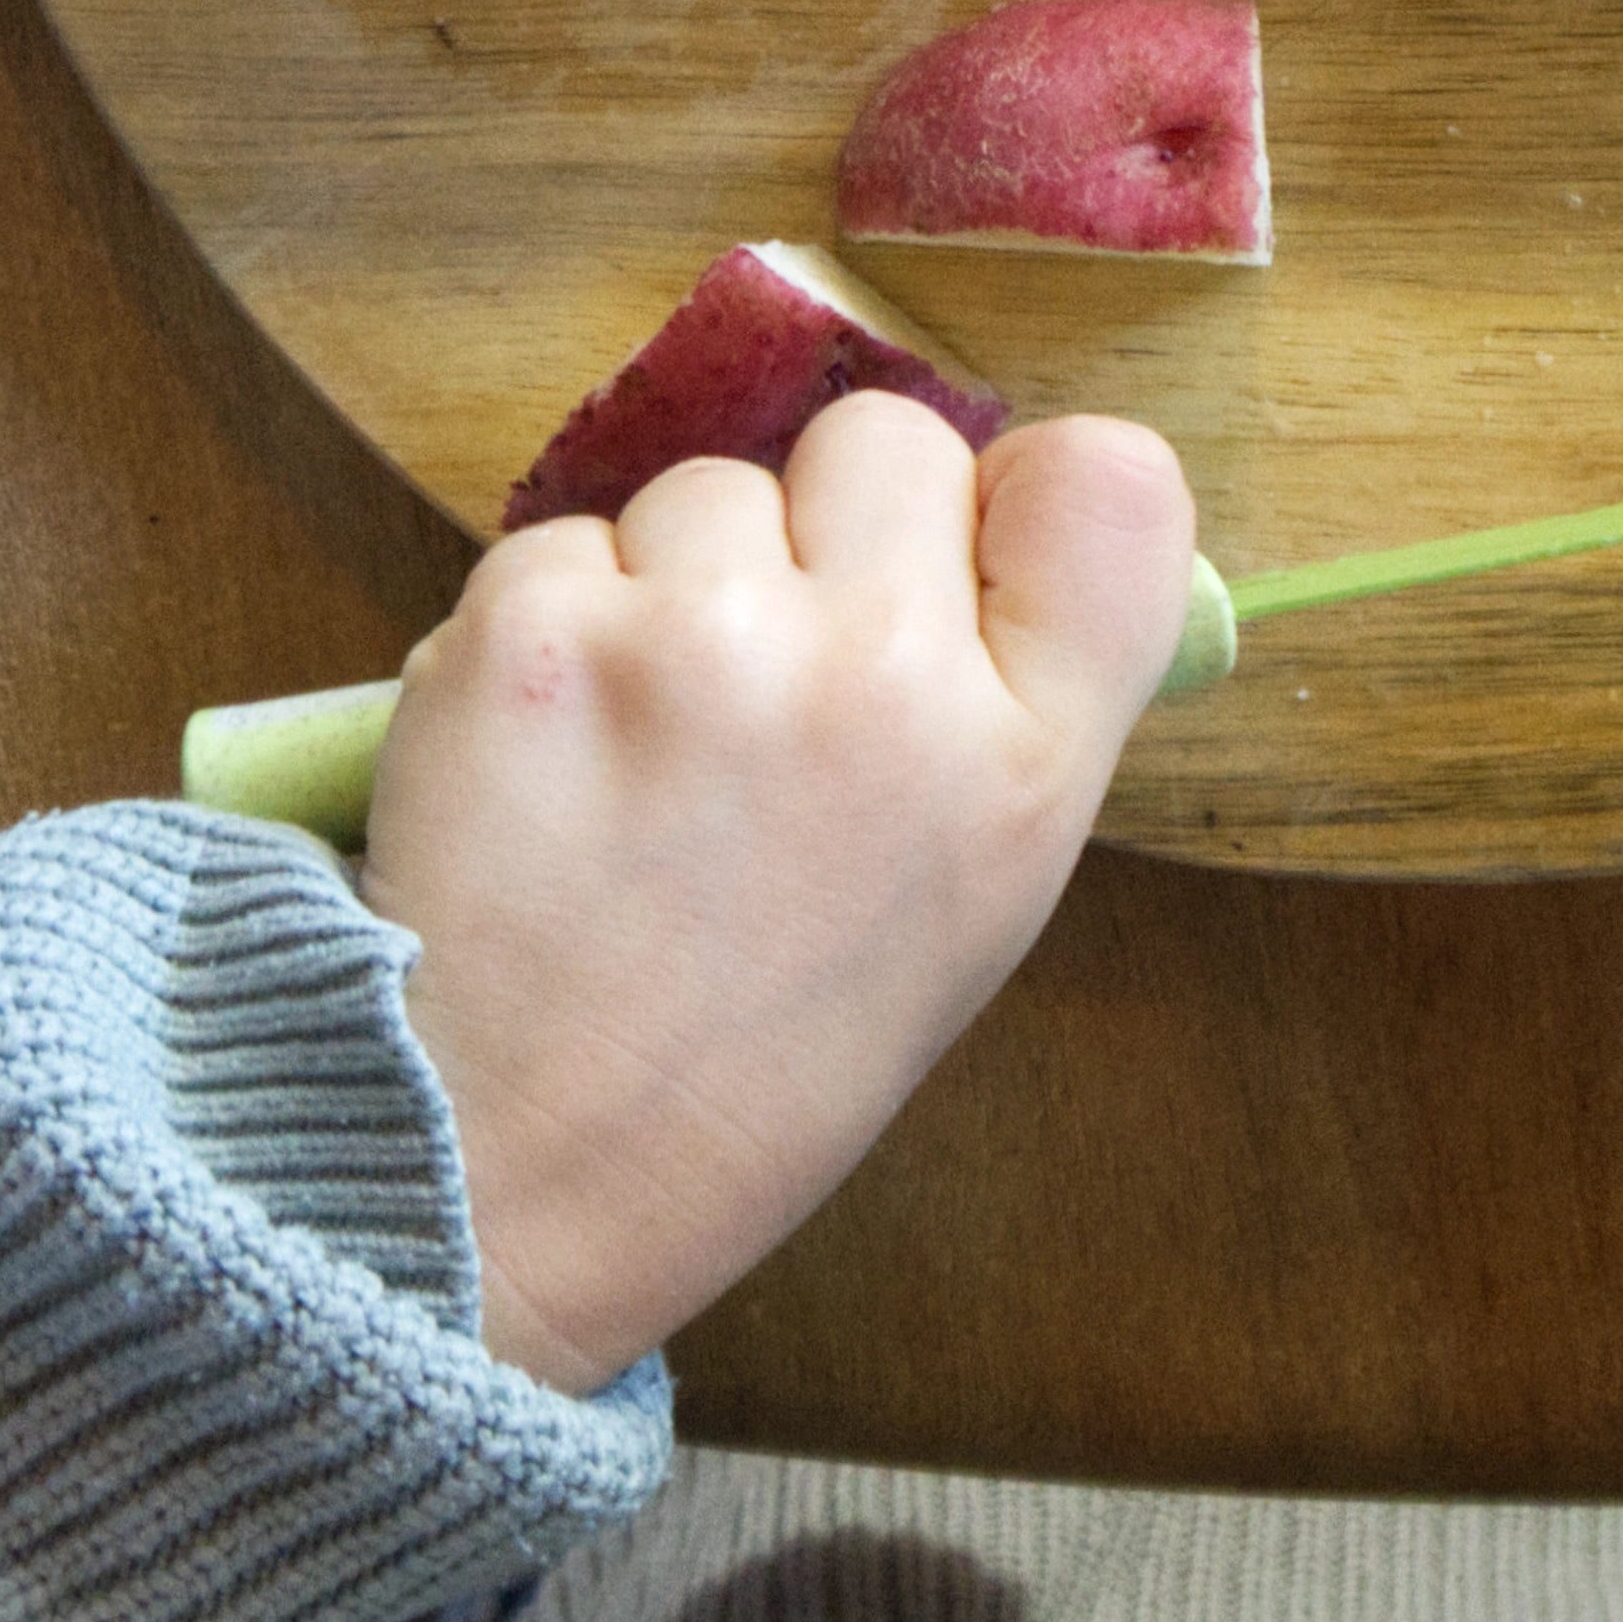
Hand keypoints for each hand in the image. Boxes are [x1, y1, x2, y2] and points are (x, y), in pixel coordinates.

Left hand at [363, 398, 1195, 1394]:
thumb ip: (1002, 709)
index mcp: (1027, 767)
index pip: (1114, 483)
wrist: (508, 1182)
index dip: (1020, 495)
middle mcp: (887, 677)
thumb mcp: (967, 913)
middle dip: (821, 527)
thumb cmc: (749, 1064)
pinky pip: (559, 543)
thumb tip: (986, 521)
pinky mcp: (534, 629)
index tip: (955, 555)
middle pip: (886, 439)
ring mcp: (705, 638)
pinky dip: (546, 629)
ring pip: (704, 487)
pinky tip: (543, 756)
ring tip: (640, 752)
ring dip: (668, 581)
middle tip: (764, 677)